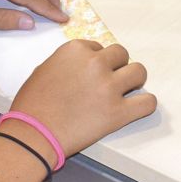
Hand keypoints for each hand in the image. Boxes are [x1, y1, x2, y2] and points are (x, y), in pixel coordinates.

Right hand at [10, 40, 156, 157]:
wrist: (33, 134)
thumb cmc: (32, 105)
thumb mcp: (45, 69)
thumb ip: (68, 63)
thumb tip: (82, 67)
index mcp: (76, 50)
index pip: (100, 47)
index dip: (98, 61)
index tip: (92, 75)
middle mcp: (95, 63)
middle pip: (122, 55)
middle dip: (117, 67)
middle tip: (109, 82)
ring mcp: (109, 87)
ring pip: (139, 72)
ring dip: (134, 81)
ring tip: (126, 92)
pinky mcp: (118, 112)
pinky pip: (147, 102)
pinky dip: (145, 104)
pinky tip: (137, 107)